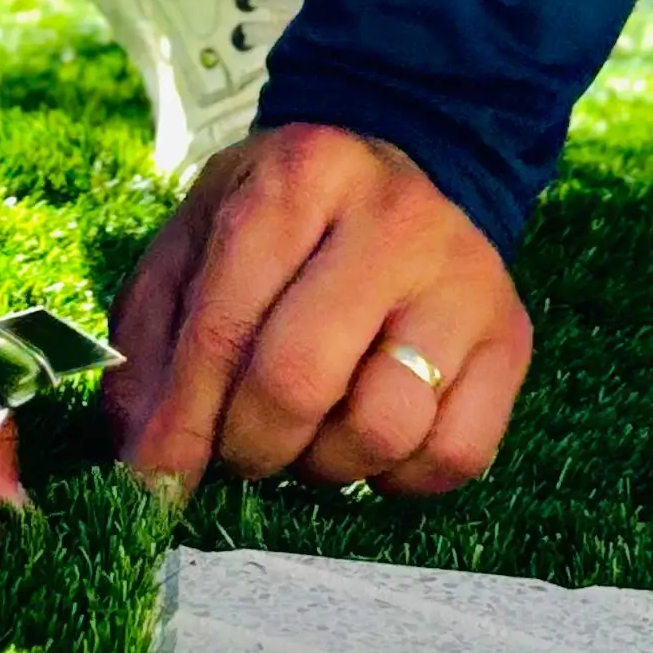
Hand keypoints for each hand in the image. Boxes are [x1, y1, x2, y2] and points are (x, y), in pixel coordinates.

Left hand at [104, 123, 530, 498]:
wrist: (401, 165)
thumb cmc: (281, 219)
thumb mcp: (199, 239)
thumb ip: (154, 339)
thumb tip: (141, 456)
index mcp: (301, 177)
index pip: (225, 326)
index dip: (180, 423)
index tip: (151, 486)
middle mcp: (394, 219)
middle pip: (301, 383)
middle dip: (250, 445)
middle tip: (238, 448)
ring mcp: (465, 279)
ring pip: (382, 428)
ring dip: (325, 464)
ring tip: (308, 430)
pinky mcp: (511, 338)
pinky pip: (453, 457)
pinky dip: (398, 476)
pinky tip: (370, 433)